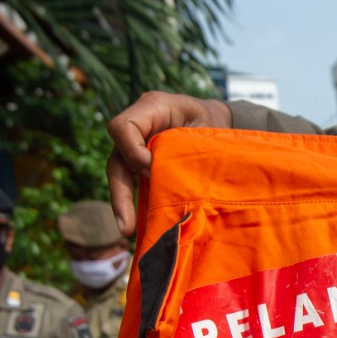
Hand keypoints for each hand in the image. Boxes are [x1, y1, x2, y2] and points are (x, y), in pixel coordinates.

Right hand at [107, 92, 233, 235]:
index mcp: (153, 107)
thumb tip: (161, 176)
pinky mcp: (140, 163)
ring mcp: (136, 145)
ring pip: (120, 174)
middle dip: (121, 193)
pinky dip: (134, 204)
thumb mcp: (208, 128)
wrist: (219, 123)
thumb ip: (186, 146)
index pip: (124, 127)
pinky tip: (137, 227)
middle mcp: (139, 126)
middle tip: (126, 225)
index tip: (150, 169)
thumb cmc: (216, 122)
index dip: (132, 150)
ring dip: (122, 203)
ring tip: (126, 231)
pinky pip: (132, 183)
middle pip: (117, 159)